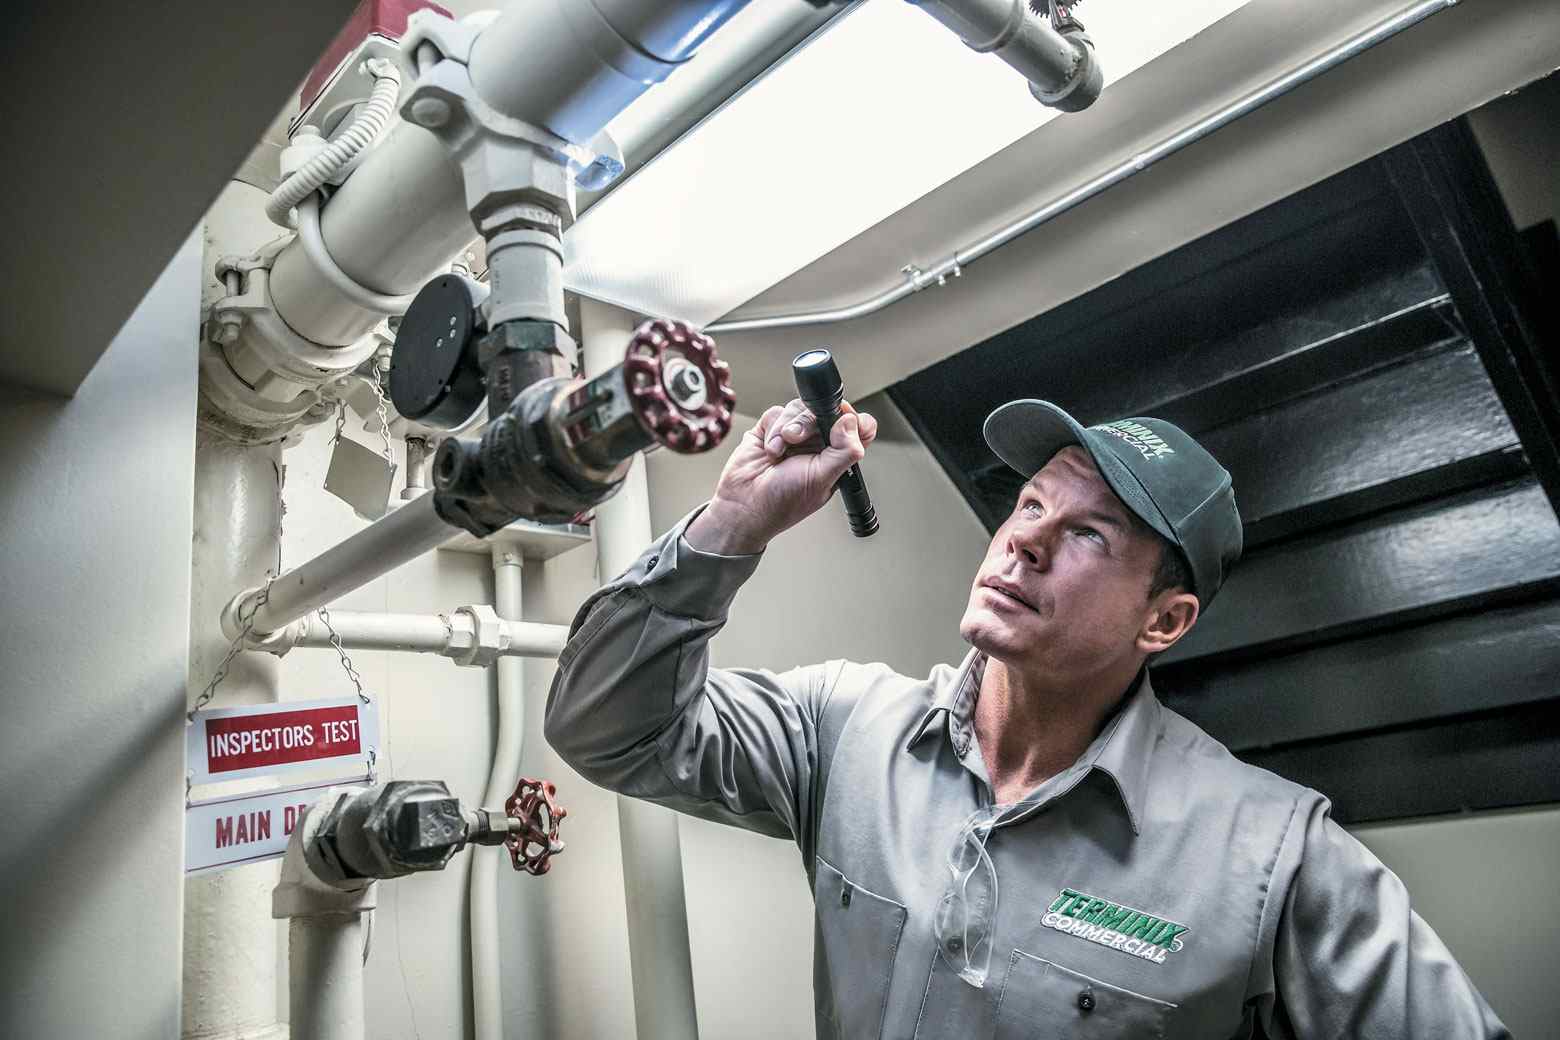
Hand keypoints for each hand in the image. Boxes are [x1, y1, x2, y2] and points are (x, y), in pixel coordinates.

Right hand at [685, 398, 878, 554]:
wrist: (743, 506)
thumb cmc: (782, 503)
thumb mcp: (822, 479)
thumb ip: (844, 451)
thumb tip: (852, 422)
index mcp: (835, 458)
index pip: (857, 430)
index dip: (853, 421)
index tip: (840, 421)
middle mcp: (817, 444)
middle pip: (826, 412)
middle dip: (810, 422)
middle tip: (798, 436)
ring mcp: (794, 435)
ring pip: (800, 408)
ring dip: (789, 426)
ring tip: (780, 449)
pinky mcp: (771, 429)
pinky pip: (778, 413)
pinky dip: (773, 430)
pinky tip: (770, 450)